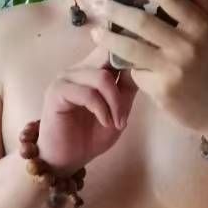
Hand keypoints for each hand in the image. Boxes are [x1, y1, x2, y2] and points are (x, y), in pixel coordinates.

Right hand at [36, 35, 138, 173]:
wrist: (66, 159)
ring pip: (102, 77)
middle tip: (136, 94)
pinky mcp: (57, 92)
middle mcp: (78, 68)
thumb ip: (128, 88)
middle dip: (128, 74)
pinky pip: (88, 94)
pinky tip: (106, 122)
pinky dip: (102, 109)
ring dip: (115, 102)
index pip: (112, 48)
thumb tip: (143, 64)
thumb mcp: (119, 110)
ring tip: (118, 122)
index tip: (151, 62)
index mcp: (92, 68)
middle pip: (108, 55)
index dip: (131, 51)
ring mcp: (66, 78)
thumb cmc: (91, 135)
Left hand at [100, 0, 207, 138]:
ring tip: (95, 31)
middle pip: (142, 21)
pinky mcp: (160, 88)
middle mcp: (186, 45)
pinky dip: (128, 65)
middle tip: (99, 4)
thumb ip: (201, 4)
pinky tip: (121, 61)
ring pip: (130, 47)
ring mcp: (172, 68)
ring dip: (108, 38)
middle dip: (115, 10)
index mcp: (201, 26)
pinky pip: (136, 71)